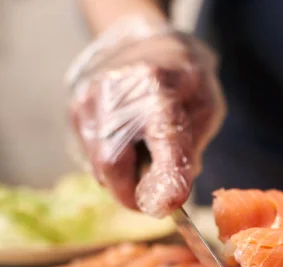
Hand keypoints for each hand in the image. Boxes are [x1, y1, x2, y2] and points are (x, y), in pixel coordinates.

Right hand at [67, 16, 224, 217]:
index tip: (169, 207)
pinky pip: (93, 158)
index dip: (166, 177)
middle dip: (136, 194)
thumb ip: (190, 151)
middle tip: (158, 199)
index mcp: (158, 86)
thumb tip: (170, 198)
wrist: (150, 45)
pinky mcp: (75, 112)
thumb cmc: (187, 81)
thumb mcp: (207, 110)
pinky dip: (115, 166)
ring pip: (100, 167)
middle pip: (113, 164)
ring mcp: (88, 102)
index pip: (162, 139)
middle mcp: (114, 92)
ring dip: (126, 179)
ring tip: (149, 158)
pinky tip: (132, 146)